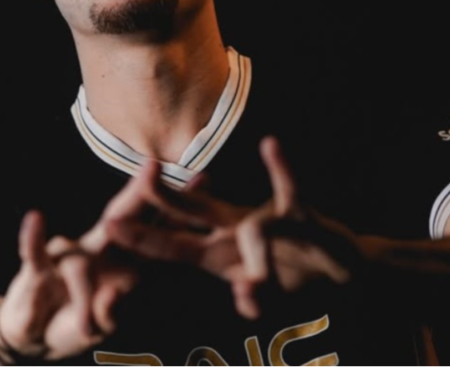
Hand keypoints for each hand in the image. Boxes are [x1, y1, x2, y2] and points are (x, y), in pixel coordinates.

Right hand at [0, 165, 157, 360]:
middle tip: (156, 166)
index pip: (152, 229)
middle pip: (123, 216)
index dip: (176, 206)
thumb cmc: (76, 318)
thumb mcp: (99, 320)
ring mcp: (67, 256)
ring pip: (88, 245)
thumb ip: (108, 313)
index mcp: (119, 261)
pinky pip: (35, 254)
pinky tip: (35, 220)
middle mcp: (96, 249)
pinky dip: (33, 238)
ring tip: (111, 231)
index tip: (204, 179)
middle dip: (141, 194)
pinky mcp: (35, 271)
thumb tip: (111, 307)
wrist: (34, 333)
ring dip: (102, 239)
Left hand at [104, 136, 361, 318]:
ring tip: (258, 291)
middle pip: (194, 210)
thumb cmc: (293, 275)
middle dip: (167, 196)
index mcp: (218, 250)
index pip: (172, 243)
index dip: (143, 236)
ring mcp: (266, 219)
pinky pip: (289, 190)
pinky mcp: (300, 215)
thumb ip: (254, 296)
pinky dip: (280, 168)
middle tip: (142, 174)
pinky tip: (269, 146)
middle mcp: (235, 228)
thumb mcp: (265, 292)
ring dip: (258, 266)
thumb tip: (247, 303)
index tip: (110, 225)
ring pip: (248, 226)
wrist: (340, 270)